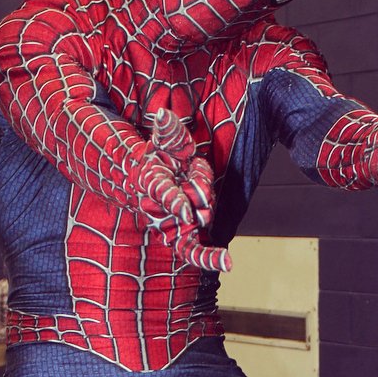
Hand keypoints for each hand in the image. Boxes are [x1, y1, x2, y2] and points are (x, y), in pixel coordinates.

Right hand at [133, 109, 230, 272]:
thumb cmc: (162, 159)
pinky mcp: (183, 235)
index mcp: (154, 183)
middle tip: (199, 190)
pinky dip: (209, 258)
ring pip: (194, 228)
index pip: (164, 193)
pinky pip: (195, 251)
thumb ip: (167, 131)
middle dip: (202, 199)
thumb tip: (162, 113)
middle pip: (190, 207)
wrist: (150, 183)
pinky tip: (226, 263)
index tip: (185, 210)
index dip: (174, 202)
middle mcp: (161, 209)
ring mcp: (172, 224)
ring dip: (206, 221)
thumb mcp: (167, 142)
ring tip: (217, 241)